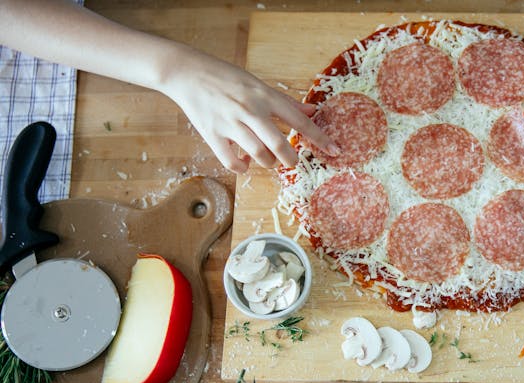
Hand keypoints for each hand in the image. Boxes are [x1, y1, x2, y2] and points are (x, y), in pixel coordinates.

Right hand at [162, 49, 336, 172]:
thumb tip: (314, 110)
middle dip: (291, 159)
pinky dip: (242, 168)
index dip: (319, 138)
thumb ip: (286, 101)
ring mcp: (230, 123)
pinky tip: (245, 164)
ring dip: (269, 163)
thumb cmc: (226, 78)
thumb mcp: (259, 84)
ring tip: (269, 160)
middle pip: (279, 144)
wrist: (187, 72)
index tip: (335, 151)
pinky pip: (232, 161)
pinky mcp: (212, 134)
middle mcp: (250, 109)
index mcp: (264, 96)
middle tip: (293, 162)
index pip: (299, 120)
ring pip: (258, 154)